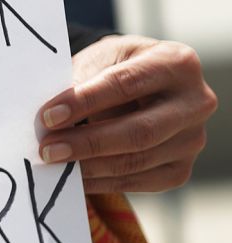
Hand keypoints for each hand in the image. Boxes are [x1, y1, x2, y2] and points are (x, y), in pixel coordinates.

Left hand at [37, 34, 217, 193]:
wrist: (141, 85)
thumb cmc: (115, 67)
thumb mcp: (100, 59)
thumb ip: (80, 82)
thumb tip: (49, 119)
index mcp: (176, 63)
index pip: (125, 84)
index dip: (84, 102)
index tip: (47, 116)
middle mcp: (195, 102)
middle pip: (139, 131)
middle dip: (87, 142)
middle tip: (47, 150)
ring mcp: (192, 139)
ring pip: (136, 161)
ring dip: (89, 166)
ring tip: (54, 163)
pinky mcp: (180, 169)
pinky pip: (137, 182)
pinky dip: (100, 182)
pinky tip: (73, 178)